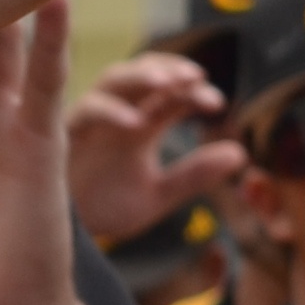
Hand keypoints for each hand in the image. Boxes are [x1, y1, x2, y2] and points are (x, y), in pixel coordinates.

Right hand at [64, 51, 242, 243]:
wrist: (63, 236)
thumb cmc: (105, 205)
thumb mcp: (159, 194)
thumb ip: (195, 173)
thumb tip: (241, 153)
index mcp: (141, 122)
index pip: (172, 94)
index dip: (195, 92)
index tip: (217, 104)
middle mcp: (118, 113)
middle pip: (144, 74)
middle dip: (169, 68)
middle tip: (195, 75)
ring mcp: (92, 119)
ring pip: (115, 80)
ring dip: (141, 75)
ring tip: (169, 82)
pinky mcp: (67, 133)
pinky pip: (87, 111)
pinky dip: (111, 112)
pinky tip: (135, 123)